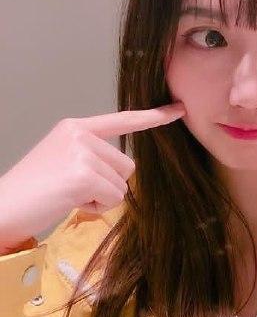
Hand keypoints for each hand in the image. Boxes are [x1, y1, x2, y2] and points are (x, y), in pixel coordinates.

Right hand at [0, 104, 184, 251]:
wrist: (4, 205)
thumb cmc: (35, 190)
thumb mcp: (65, 162)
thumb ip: (94, 157)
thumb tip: (124, 169)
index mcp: (76, 127)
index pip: (122, 120)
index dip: (154, 117)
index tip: (179, 109)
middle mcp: (80, 133)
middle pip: (127, 165)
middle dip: (108, 184)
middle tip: (73, 188)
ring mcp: (82, 152)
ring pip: (122, 183)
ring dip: (102, 197)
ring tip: (69, 194)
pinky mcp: (84, 173)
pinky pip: (114, 197)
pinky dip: (97, 207)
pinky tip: (71, 201)